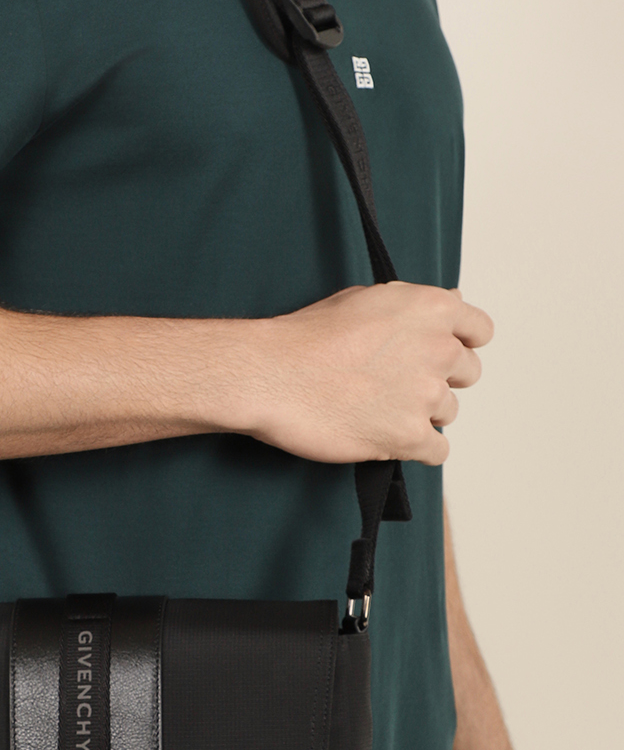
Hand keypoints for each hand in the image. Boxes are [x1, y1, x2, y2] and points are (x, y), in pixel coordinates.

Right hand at [240, 282, 492, 465]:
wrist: (270, 375)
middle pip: (468, 373)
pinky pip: (437, 451)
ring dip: (422, 414)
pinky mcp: (409, 436)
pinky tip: (389, 438)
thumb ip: (414, 305)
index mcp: (432, 309)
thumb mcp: (364, 299)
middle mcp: (438, 349)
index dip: (461, 343)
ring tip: (379, 409)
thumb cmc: (306, 337)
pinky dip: (417, 448)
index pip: (480, 331)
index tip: (441, 354)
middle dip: (440, 379)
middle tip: (399, 383)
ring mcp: (426, 395)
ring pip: (449, 413)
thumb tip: (452, 302)